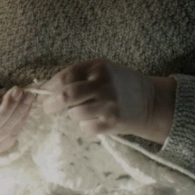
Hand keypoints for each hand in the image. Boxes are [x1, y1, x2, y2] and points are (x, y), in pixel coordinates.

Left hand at [41, 59, 174, 142]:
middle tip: (48, 108)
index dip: (50, 86)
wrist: (150, 101)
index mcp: (99, 67)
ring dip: (73, 115)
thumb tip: (45, 89)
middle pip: (67, 95)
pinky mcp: (113, 122)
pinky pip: (86, 127)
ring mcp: (109, 104)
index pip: (66, 76)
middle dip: (51, 104)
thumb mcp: (102, 71)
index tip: (44, 94)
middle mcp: (105, 84)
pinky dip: (85, 126)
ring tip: (84, 111)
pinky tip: (95, 120)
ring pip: (75, 113)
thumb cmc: (119, 85)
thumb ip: (78, 76)